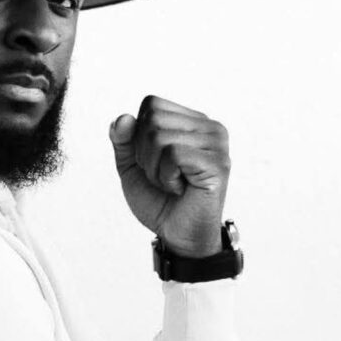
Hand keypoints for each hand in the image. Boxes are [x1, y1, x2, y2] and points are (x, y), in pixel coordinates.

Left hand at [110, 96, 230, 257]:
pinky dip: (166, 177)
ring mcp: (217, 144)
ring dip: (155, 169)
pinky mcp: (217, 164)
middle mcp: (210, 127)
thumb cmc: (160, 200)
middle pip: (153, 119)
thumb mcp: (132, 166)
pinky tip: (181, 189)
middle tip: (164, 176)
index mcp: (193, 121)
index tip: (155, 161)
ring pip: (159, 137)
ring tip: (172, 184)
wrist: (178, 236)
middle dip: (145, 154)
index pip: (152, 104)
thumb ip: (123, 140)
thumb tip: (124, 117)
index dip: (139, 136)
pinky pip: (173, 155)